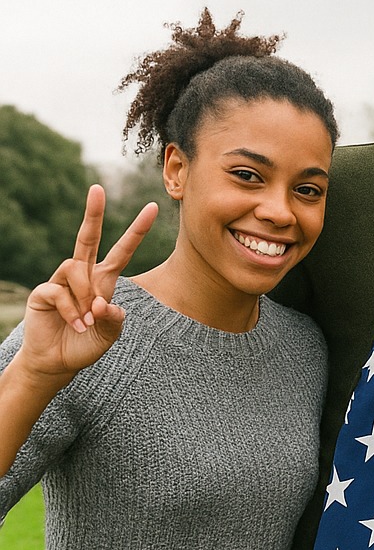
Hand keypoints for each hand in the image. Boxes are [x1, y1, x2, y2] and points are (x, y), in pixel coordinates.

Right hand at [18, 185, 156, 380]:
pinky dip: (71, 310)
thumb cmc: (87, 344)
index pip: (122, 250)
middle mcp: (82, 275)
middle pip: (87, 237)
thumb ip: (113, 319)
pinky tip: (76, 324)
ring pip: (75, 268)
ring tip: (87, 321)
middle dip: (92, 213)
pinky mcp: (43, 292)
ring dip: (84, 295)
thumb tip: (103, 303)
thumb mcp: (110, 334)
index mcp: (104, 280)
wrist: (58, 362)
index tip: (153, 207)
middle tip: (97, 188)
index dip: (137, 230)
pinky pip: (59, 291)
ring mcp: (60, 281)